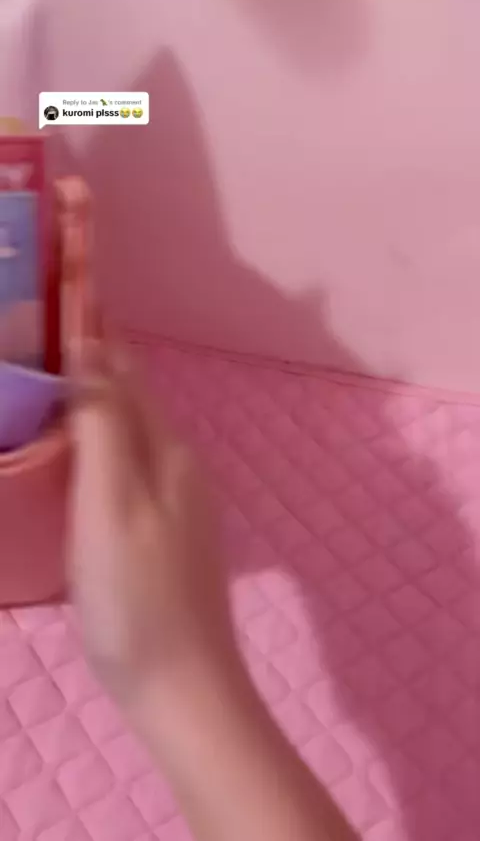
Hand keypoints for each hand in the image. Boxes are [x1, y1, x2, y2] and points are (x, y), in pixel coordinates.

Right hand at [68, 343, 235, 716]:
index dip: (93, 345)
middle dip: (96, 375)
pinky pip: (137, 476)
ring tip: (57, 400)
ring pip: (137, 442)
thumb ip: (105, 426)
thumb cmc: (135, 597)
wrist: (183, 686)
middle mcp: (185, 470)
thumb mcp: (111, 504)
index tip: (54, 315)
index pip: (128, 378)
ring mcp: (183, 507)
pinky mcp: (172, 539)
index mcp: (170, 453)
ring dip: (102, 414)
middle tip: (43, 357)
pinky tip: (87, 469)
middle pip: (135, 406)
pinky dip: (108, 455)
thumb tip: (92, 350)